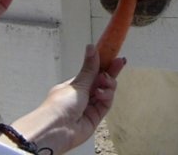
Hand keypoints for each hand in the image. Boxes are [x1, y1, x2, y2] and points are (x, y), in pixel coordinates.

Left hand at [7, 44, 126, 153]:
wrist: (56, 129)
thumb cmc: (60, 104)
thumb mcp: (77, 83)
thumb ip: (89, 68)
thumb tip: (91, 47)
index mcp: (74, 86)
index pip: (92, 72)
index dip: (103, 64)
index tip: (113, 55)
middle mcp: (82, 95)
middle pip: (101, 81)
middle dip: (111, 72)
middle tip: (120, 61)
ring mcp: (89, 106)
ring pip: (106, 92)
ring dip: (108, 84)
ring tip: (105, 80)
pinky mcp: (95, 117)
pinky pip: (106, 104)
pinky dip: (106, 96)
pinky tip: (102, 93)